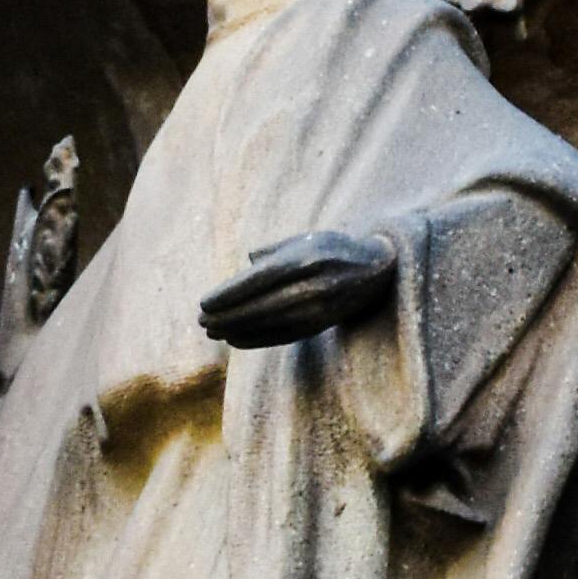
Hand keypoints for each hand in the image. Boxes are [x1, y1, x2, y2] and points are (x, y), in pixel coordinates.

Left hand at [200, 227, 399, 347]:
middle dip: (228, 315)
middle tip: (202, 321)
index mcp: (306, 257)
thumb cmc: (332, 249)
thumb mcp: (305, 238)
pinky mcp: (321, 325)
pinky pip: (283, 335)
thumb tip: (246, 263)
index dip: (230, 293)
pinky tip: (236, 340)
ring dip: (237, 329)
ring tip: (213, 331)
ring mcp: (318, 308)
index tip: (204, 302)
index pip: (260, 279)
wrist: (375, 271)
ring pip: (269, 323)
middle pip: (262, 304)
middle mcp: (313, 284)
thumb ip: (274, 250)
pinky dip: (256, 339)